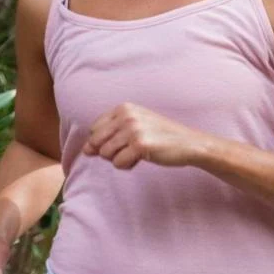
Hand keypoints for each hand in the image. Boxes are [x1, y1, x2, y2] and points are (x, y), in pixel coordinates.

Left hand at [83, 103, 204, 168]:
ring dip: (120, 159)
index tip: (126, 141)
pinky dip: (128, 165)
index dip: (106, 142)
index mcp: (124, 108)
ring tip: (138, 152)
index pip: (94, 130)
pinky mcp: (139, 144)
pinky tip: (143, 158)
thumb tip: (85, 150)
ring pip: (105, 154)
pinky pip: (118, 163)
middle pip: (96, 143)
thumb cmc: (161, 136)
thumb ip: (109, 134)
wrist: (189, 143)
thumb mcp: (135, 125)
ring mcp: (133, 129)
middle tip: (131, 149)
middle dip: (110, 151)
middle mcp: (126, 116)